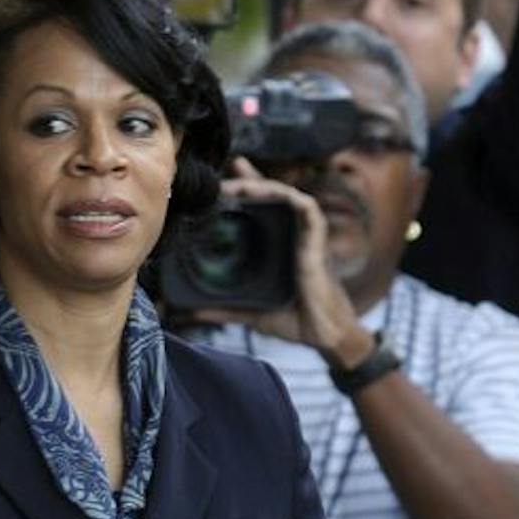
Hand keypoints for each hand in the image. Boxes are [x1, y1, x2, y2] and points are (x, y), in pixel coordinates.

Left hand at [185, 161, 372, 369]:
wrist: (325, 336)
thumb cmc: (296, 321)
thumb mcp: (253, 314)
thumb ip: (226, 309)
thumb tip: (193, 313)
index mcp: (279, 249)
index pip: (263, 212)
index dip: (245, 192)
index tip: (220, 183)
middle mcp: (293, 238)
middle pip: (273, 198)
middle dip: (248, 183)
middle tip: (219, 182)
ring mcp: (306, 238)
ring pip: (288, 196)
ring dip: (264, 184)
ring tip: (238, 184)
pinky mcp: (317, 242)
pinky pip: (307, 209)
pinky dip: (290, 195)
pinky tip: (270, 190)